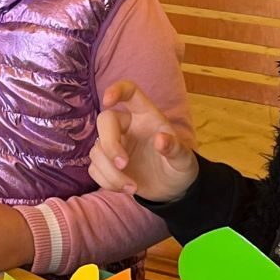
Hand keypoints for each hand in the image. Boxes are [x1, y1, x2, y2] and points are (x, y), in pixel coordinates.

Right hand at [89, 80, 197, 202]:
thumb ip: (175, 148)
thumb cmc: (179, 167)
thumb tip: (161, 140)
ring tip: (132, 187)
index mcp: (147, 116)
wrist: (173, 190)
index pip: (130, 92)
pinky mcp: (107, 164)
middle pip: (105, 121)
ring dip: (111, 172)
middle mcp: (128, 127)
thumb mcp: (184, 160)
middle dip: (109, 144)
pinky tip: (127, 189)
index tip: (107, 100)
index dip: (117, 90)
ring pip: (97, 150)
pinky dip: (107, 182)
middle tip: (123, 165)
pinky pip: (95, 168)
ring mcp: (115, 145)